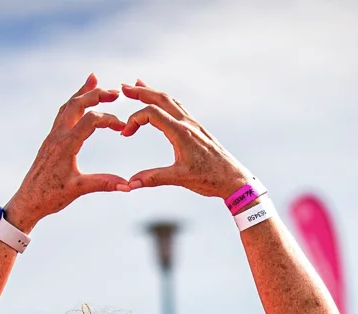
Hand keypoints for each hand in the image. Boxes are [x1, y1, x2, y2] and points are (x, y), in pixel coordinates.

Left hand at [5, 74, 127, 231]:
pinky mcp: (50, 140)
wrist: (28, 201)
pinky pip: (62, 115)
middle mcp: (57, 136)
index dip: (110, 119)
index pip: (91, 120)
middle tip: (116, 92)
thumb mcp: (79, 189)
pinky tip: (79, 102)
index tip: (124, 127)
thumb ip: (103, 183)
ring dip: (82, 93)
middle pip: (77, 104)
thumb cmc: (51, 196)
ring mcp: (52, 136)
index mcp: (65, 145)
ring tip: (94, 80)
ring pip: (67, 106)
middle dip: (96, 94)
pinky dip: (73, 104)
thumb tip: (127, 186)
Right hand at [120, 79, 252, 198]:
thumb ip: (153, 178)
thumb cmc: (210, 178)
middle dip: (141, 92)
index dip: (134, 120)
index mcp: (181, 133)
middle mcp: (187, 124)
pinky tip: (161, 103)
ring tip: (139, 86)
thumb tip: (130, 183)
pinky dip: (165, 101)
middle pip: (161, 98)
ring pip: (171, 100)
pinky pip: (179, 108)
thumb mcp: (179, 178)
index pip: (152, 113)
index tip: (125, 134)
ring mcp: (193, 124)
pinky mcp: (197, 129)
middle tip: (123, 88)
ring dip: (153, 92)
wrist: (234, 179)